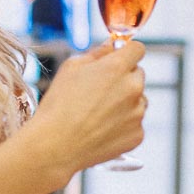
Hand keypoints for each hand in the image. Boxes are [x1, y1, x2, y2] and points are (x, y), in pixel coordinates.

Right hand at [31, 40, 146, 172]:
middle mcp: (133, 88)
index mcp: (117, 67)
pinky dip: (124, 124)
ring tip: (98, 113)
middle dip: (124, 78)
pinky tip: (102, 129)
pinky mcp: (137, 135)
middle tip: (100, 91)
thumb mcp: (71, 67)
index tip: (119, 59)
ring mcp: (137, 113)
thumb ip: (97, 53)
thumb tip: (112, 47)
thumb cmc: (59, 105)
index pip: (137, 49)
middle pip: (138, 74)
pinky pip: (135, 123)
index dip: (126, 52)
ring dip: (126, 102)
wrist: (55, 146)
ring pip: (139, 100)